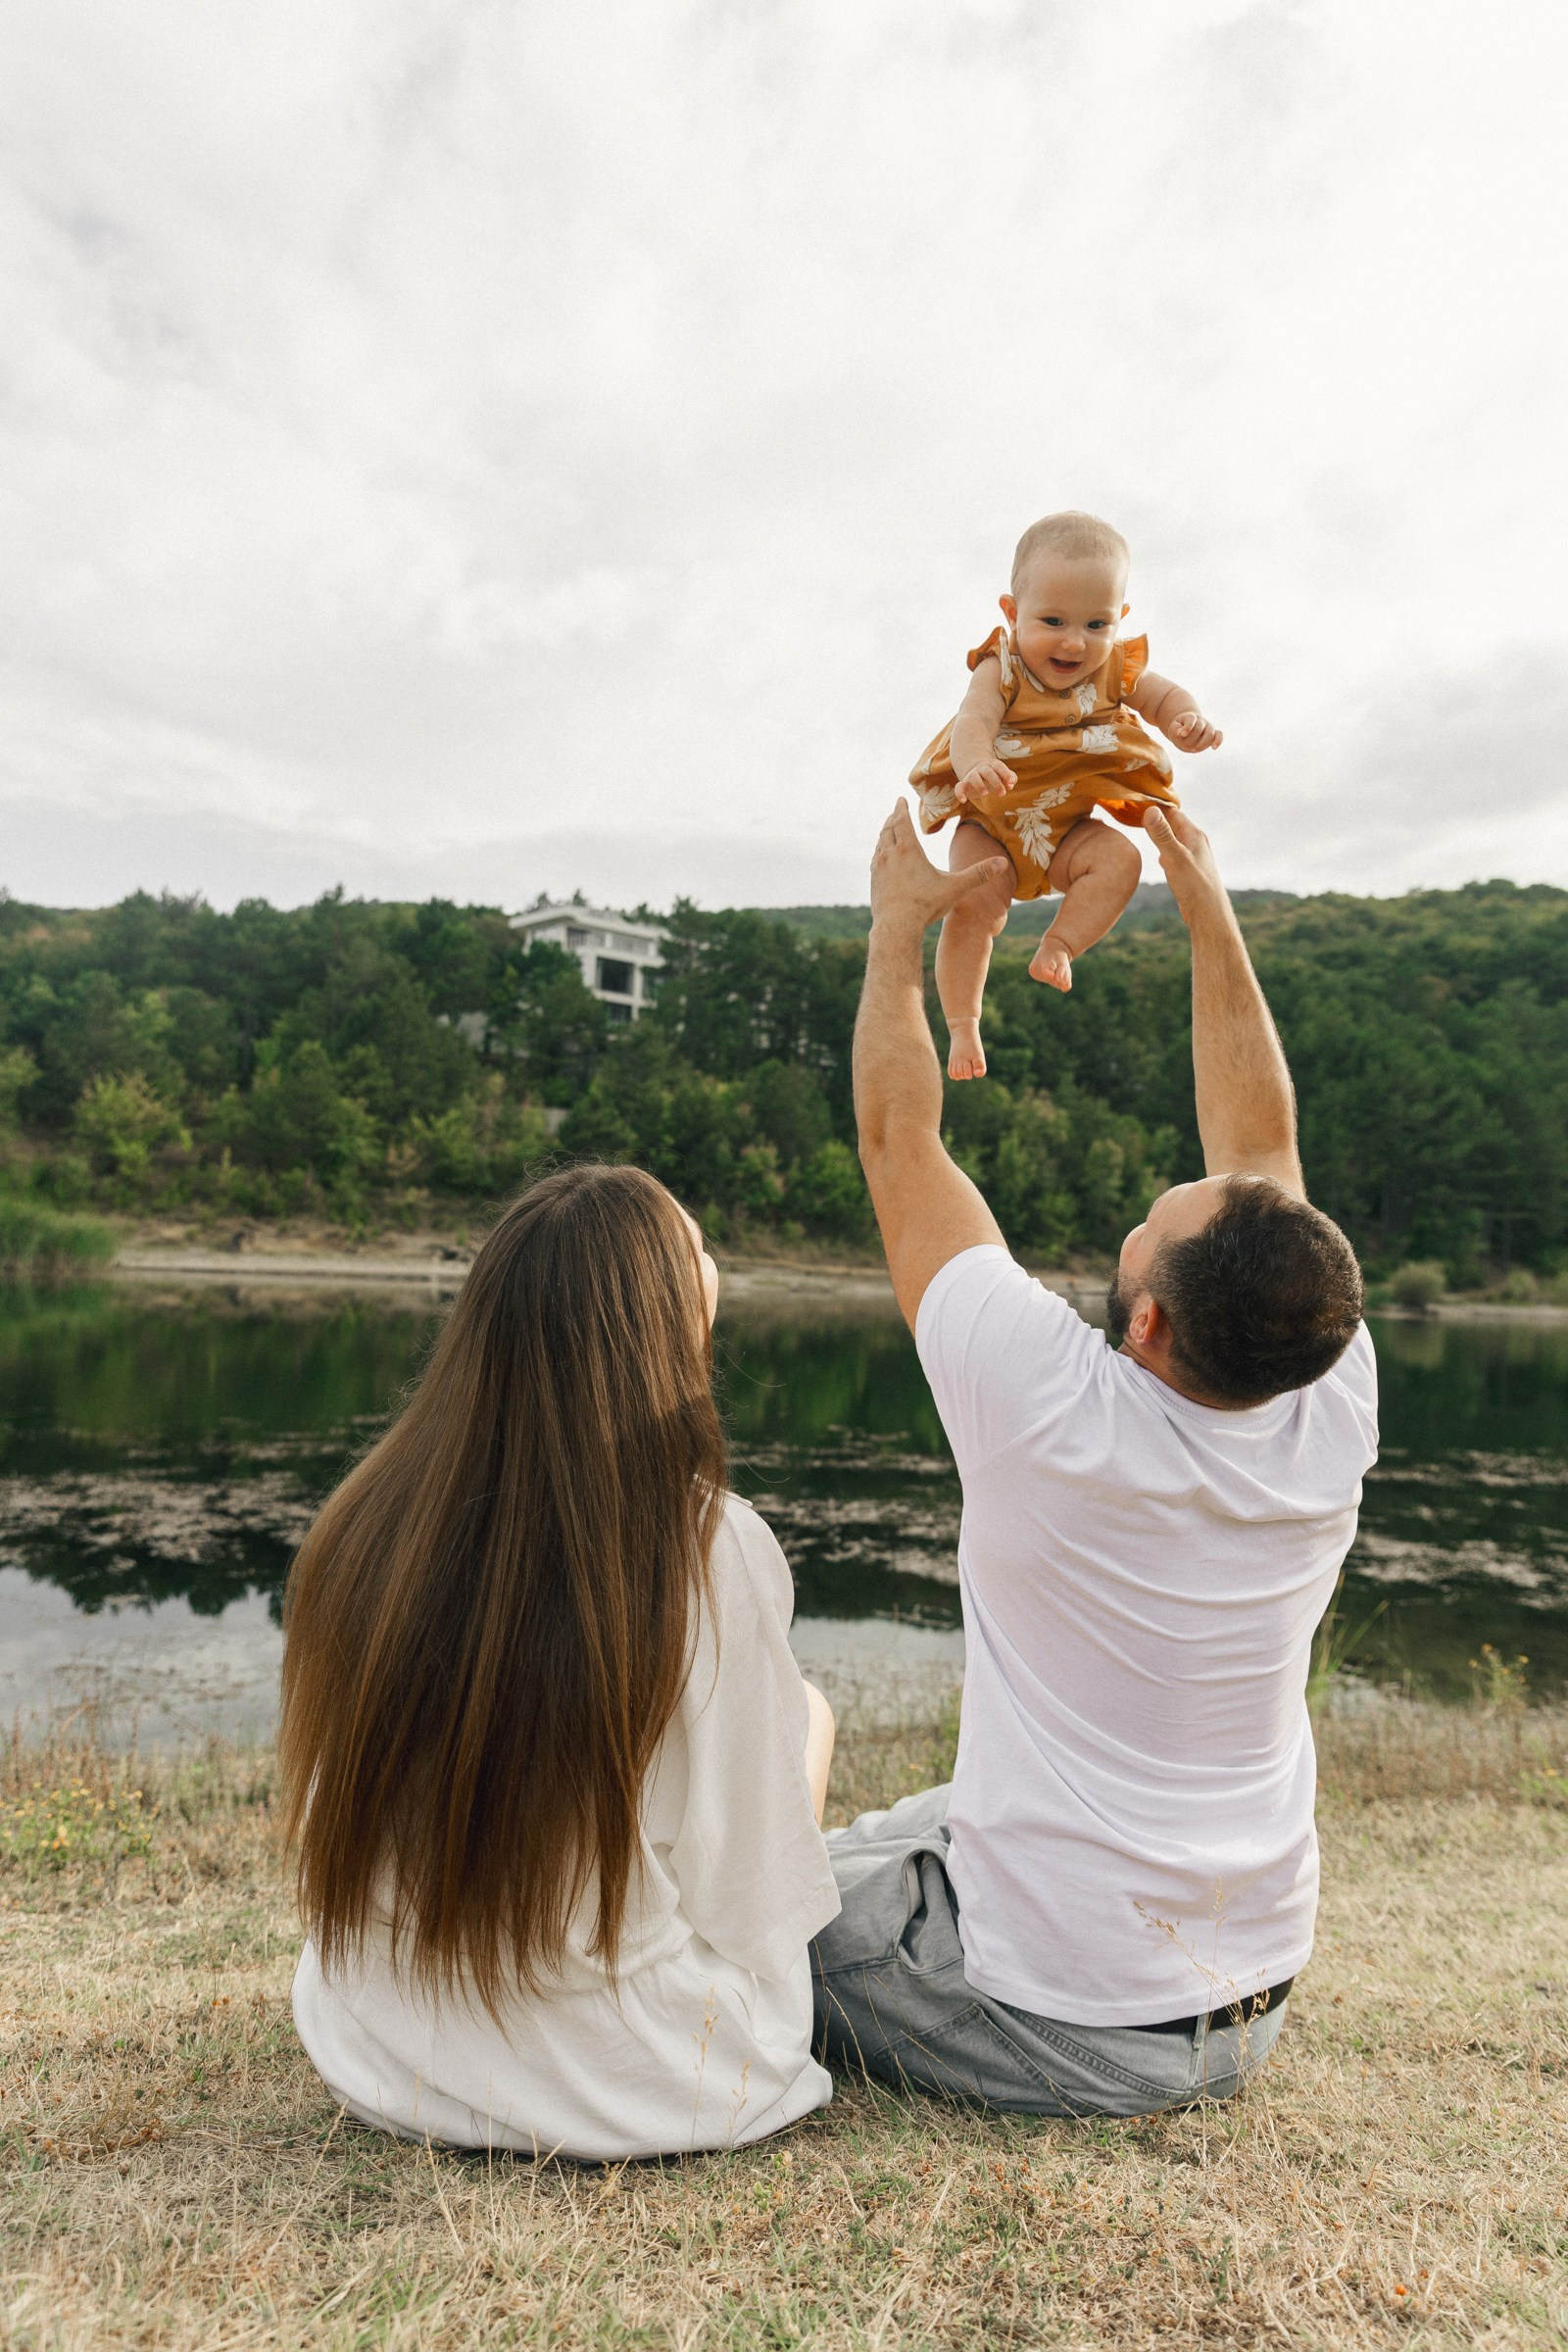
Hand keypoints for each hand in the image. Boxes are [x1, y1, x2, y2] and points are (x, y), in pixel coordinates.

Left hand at [870, 801, 1010, 937]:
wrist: (896, 927)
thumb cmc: (926, 906)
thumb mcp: (956, 888)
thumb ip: (979, 874)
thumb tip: (1003, 863)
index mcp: (908, 849)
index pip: (902, 821)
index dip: (901, 808)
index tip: (900, 799)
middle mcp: (890, 854)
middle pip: (888, 829)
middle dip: (892, 819)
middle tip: (895, 813)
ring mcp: (879, 868)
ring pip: (880, 844)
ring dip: (885, 835)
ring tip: (889, 832)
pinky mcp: (873, 882)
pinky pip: (876, 861)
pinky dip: (880, 853)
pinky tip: (883, 859)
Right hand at [955, 757, 1017, 805]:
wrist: (976, 772)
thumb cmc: (994, 776)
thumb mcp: (1003, 776)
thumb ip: (1011, 778)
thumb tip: (1011, 784)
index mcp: (992, 765)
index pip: (999, 767)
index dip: (1005, 773)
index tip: (1011, 782)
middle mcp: (981, 769)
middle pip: (988, 772)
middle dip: (996, 782)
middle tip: (1002, 794)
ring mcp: (972, 776)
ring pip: (974, 778)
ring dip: (979, 785)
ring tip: (985, 794)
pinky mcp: (964, 785)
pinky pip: (959, 787)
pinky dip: (959, 793)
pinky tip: (963, 800)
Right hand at [1142, 805, 1228, 929]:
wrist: (1208, 913)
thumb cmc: (1193, 885)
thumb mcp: (1173, 857)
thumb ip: (1162, 834)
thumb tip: (1150, 810)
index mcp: (1194, 834)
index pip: (1172, 811)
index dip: (1155, 806)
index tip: (1136, 801)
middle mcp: (1196, 842)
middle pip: (1174, 823)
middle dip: (1157, 818)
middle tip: (1135, 812)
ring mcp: (1194, 856)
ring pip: (1175, 839)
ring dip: (1161, 834)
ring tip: (1145, 829)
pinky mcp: (1192, 869)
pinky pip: (1177, 853)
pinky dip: (1166, 851)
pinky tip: (1161, 858)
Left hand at [1165, 709, 1222, 753]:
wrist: (1187, 729)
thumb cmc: (1179, 729)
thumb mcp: (1173, 728)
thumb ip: (1175, 729)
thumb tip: (1181, 733)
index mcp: (1190, 717)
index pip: (1191, 719)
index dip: (1187, 727)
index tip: (1182, 734)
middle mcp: (1200, 721)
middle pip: (1199, 727)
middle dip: (1191, 738)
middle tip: (1185, 745)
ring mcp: (1208, 727)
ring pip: (1210, 732)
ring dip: (1202, 743)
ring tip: (1194, 749)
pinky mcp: (1213, 734)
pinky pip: (1219, 735)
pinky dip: (1218, 741)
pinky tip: (1213, 748)